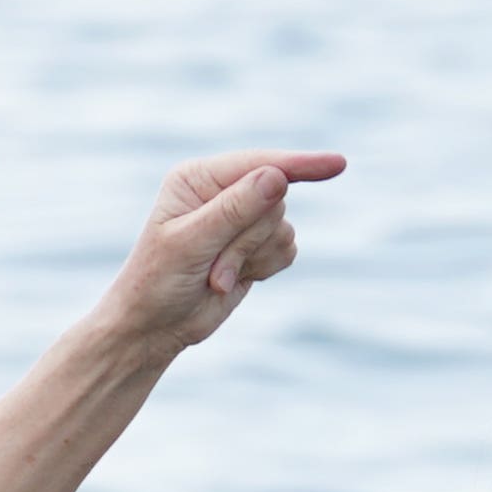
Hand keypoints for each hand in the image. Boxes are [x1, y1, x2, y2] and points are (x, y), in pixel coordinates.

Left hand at [106, 150, 343, 353]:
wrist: (155, 328)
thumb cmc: (158, 282)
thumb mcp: (191, 243)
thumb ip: (234, 210)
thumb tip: (277, 177)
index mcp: (198, 178)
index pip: (259, 164)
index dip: (299, 164)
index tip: (337, 164)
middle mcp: (222, 191)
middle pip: (275, 200)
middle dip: (248, 240)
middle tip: (211, 267)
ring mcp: (241, 219)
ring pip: (283, 227)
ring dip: (252, 259)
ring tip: (215, 278)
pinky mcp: (256, 246)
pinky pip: (287, 249)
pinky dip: (264, 268)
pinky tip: (233, 280)